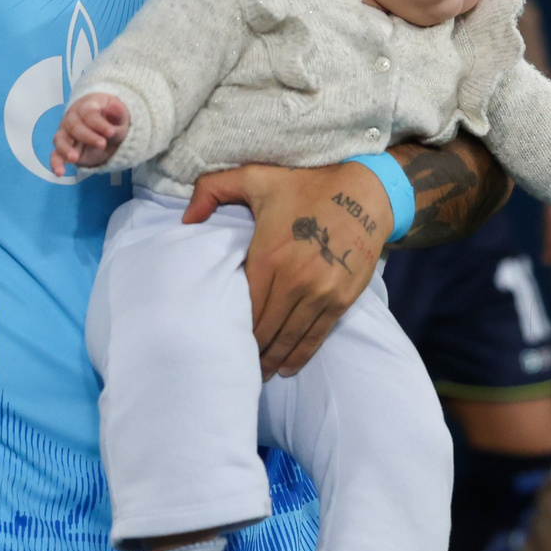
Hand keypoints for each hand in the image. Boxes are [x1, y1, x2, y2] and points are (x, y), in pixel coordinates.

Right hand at [51, 93, 128, 175]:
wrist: (106, 128)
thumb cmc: (112, 120)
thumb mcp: (120, 116)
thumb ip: (118, 113)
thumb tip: (114, 107)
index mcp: (87, 106)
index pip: (88, 113)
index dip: (99, 123)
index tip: (111, 132)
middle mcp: (72, 118)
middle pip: (74, 126)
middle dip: (87, 136)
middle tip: (102, 144)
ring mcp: (66, 134)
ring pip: (60, 139)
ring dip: (65, 149)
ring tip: (74, 158)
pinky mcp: (64, 149)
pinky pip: (55, 155)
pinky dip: (55, 163)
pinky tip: (60, 172)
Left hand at [185, 161, 390, 377]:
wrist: (364, 193)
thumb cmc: (306, 185)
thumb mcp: (256, 177)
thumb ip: (213, 188)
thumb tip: (186, 218)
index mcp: (267, 255)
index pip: (245, 305)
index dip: (232, 327)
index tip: (221, 340)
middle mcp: (293, 280)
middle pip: (265, 327)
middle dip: (251, 349)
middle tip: (236, 366)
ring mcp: (319, 293)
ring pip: (289, 337)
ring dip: (273, 359)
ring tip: (259, 373)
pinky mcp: (341, 300)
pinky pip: (316, 335)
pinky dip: (300, 355)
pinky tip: (287, 367)